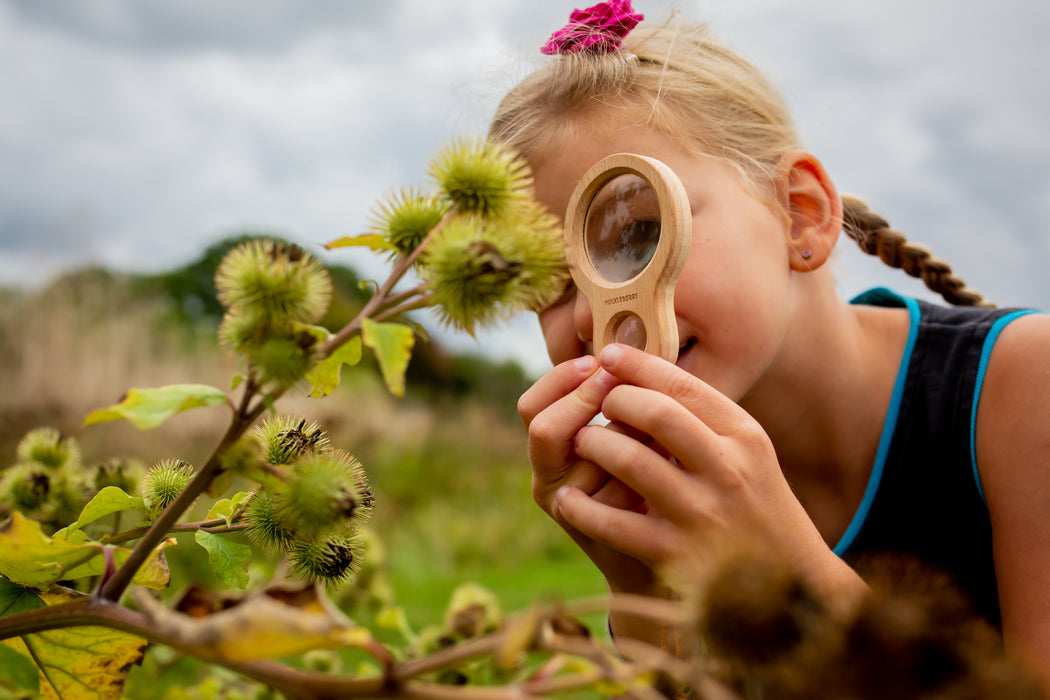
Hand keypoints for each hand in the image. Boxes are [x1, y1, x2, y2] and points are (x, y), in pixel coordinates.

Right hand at [518, 354, 667, 597]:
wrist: (669, 547)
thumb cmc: (653, 475)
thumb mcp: (632, 431)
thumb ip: (622, 398)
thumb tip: (629, 350)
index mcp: (550, 447)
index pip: (531, 406)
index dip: (561, 380)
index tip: (598, 361)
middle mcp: (548, 479)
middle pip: (543, 429)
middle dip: (584, 402)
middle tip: (619, 386)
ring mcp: (568, 509)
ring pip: (585, 458)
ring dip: (624, 436)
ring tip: (657, 430)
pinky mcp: (598, 533)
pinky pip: (616, 495)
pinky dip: (644, 474)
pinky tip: (668, 468)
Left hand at [559, 344, 859, 599]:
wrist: (785, 592)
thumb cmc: (755, 510)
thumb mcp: (748, 457)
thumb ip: (706, 419)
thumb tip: (643, 373)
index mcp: (746, 439)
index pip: (686, 387)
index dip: (639, 366)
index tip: (608, 355)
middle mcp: (728, 472)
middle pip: (658, 414)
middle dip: (616, 400)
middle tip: (597, 402)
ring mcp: (701, 515)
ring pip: (631, 460)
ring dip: (595, 444)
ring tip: (583, 443)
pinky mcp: (674, 555)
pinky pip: (613, 523)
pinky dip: (583, 507)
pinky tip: (570, 499)